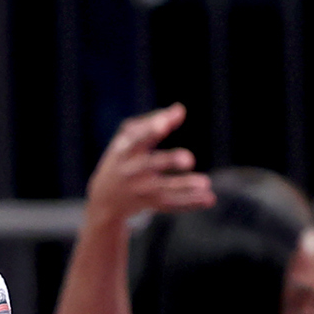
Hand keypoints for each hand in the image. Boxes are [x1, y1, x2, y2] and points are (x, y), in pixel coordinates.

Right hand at [85, 105, 215, 228]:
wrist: (104, 199)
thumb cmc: (124, 159)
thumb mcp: (130, 140)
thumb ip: (153, 123)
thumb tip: (180, 109)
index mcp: (124, 150)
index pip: (135, 139)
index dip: (149, 131)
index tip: (164, 124)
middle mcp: (130, 170)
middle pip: (148, 165)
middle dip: (167, 161)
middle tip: (189, 159)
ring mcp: (138, 189)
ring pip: (162, 189)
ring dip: (184, 185)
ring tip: (205, 183)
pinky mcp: (149, 204)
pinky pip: (170, 204)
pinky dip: (190, 202)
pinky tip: (209, 199)